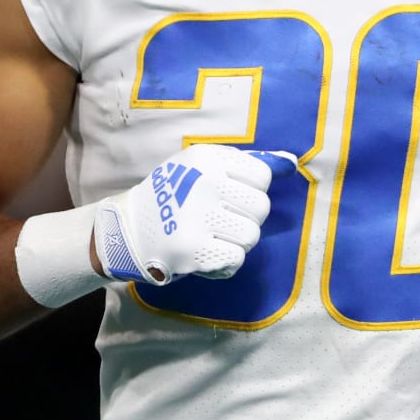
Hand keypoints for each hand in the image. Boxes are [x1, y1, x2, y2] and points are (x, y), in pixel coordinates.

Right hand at [93, 145, 292, 285]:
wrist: (128, 228)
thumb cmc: (174, 195)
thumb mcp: (203, 167)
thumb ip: (248, 164)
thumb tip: (291, 163)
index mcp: (208, 157)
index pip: (261, 176)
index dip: (250, 191)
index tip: (228, 196)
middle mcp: (204, 182)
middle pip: (261, 207)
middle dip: (246, 218)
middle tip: (221, 220)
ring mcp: (198, 216)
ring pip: (251, 235)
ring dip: (237, 242)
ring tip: (213, 237)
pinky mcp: (193, 248)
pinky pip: (236, 258)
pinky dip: (225, 262)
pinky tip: (208, 254)